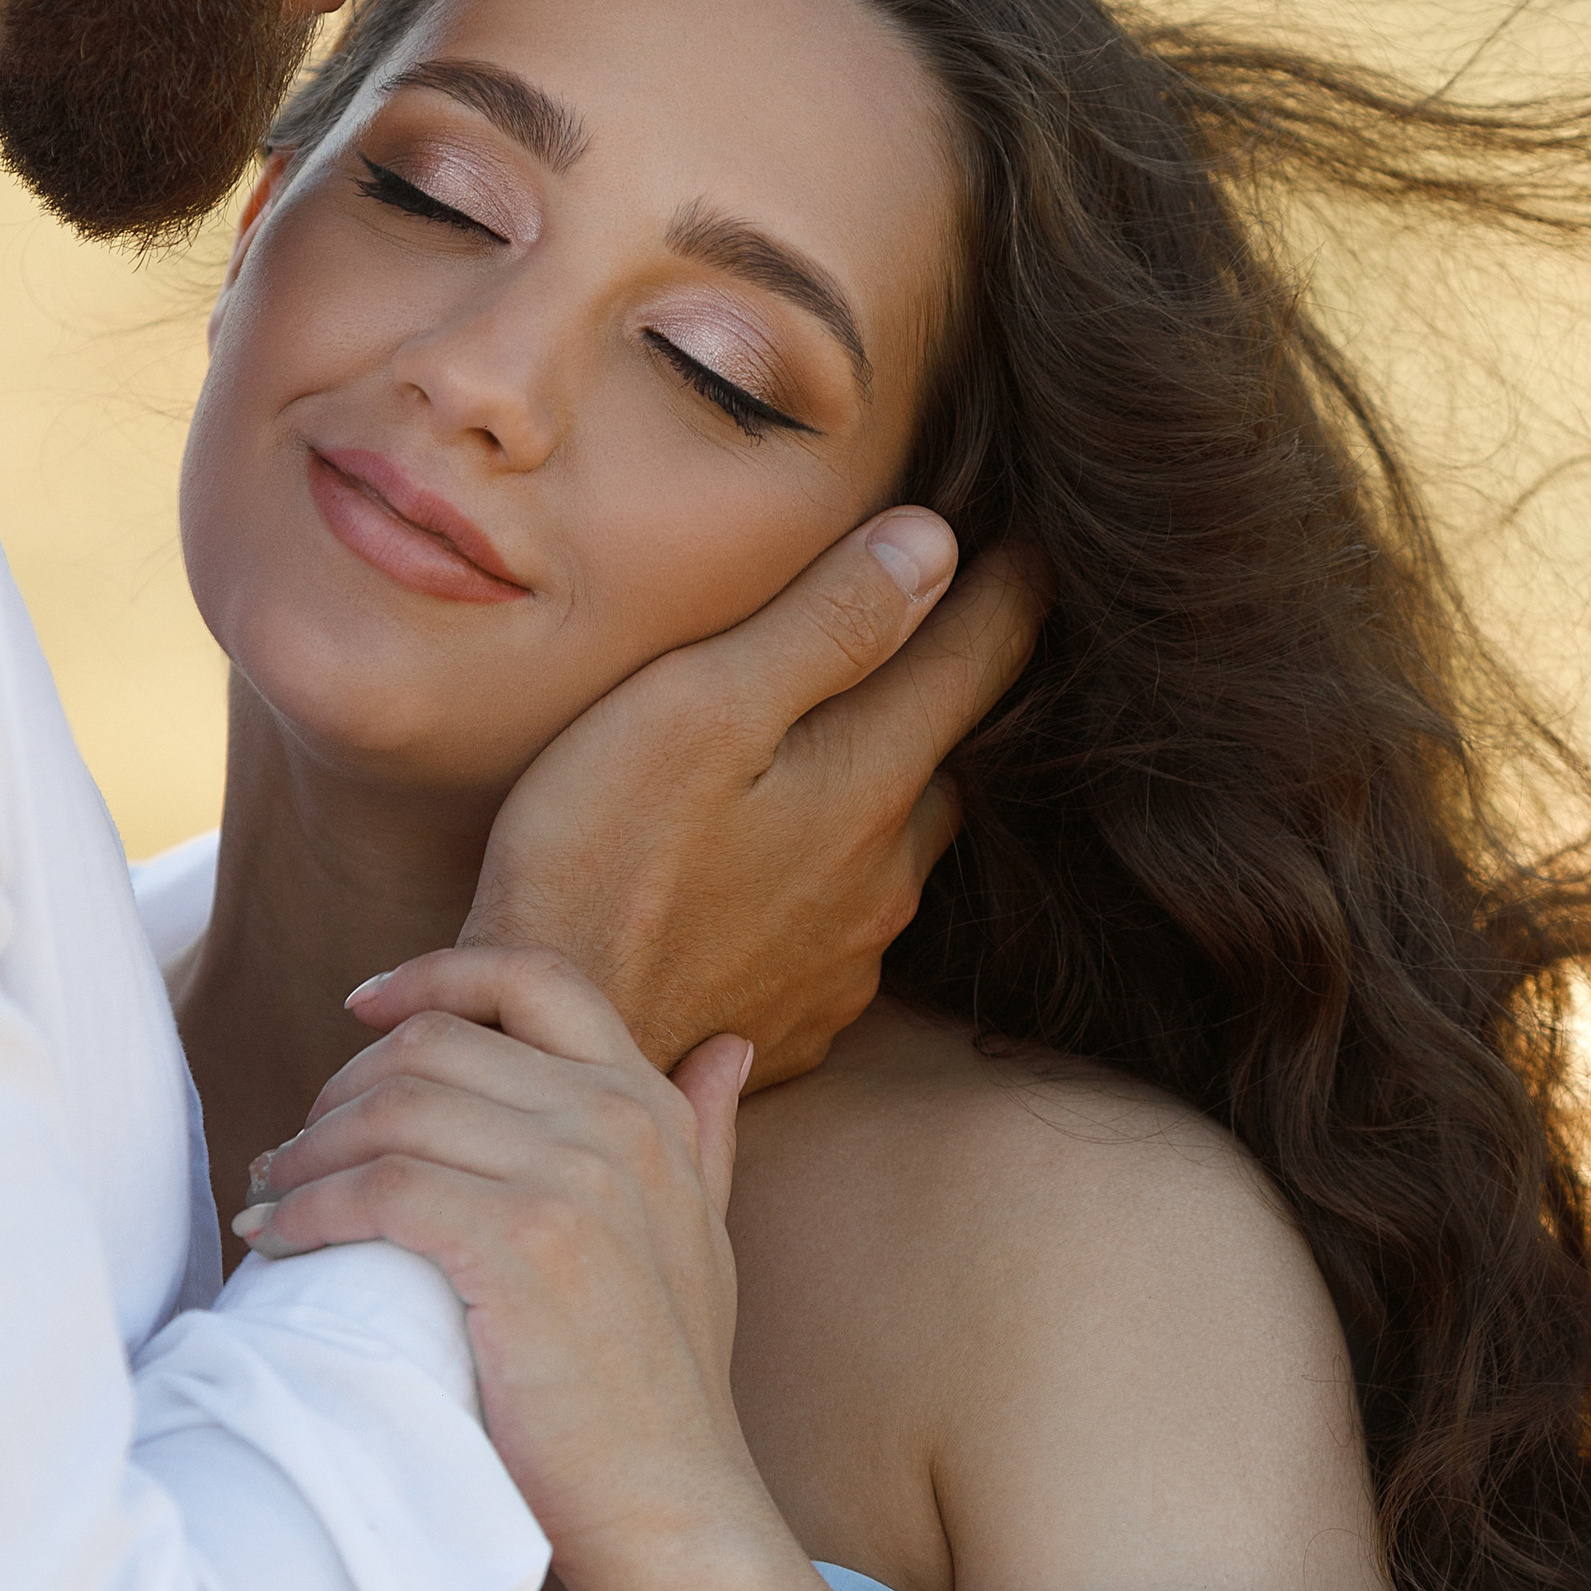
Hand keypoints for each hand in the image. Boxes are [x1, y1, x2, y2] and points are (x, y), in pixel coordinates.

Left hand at [232, 945, 759, 1576]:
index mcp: (650, 1109)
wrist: (672, 1503)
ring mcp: (574, 1180)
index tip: (362, 1006)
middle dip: (341, 1086)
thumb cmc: (665, 1384)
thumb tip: (720, 1046)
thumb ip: (702, 1134)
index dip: (434, 976)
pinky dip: (310, 1208)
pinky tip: (278, 1240)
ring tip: (272, 1195)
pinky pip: (380, 1188)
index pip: (534, 980)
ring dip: (307, 1149)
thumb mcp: (703, 1235)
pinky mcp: (521, 1246)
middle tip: (294, 1148)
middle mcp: (617, 1124)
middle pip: (434, 1044)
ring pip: (393, 1109)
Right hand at [462, 513, 1044, 1084]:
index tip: (1029, 534)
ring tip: (810, 755)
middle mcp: (890, 873)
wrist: (561, 1057)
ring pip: (895, 846)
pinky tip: (758, 873)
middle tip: (908, 635)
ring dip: (873, 795)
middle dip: (937, 694)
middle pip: (946, 756)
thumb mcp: (699, 708)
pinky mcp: (806, 1015)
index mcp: (874, 779)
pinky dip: (821, 883)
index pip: (987, 654)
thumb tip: (937, 546)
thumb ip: (825, 625)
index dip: (1012, 583)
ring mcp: (853, 955)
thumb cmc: (601, 865)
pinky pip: (844, 927)